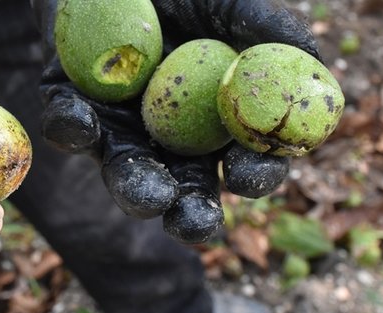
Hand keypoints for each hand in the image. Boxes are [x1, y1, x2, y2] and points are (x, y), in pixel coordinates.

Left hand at [32, 0, 314, 242]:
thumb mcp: (231, 2)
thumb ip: (269, 31)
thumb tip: (313, 65)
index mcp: (217, 120)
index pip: (244, 160)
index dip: (251, 174)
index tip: (246, 176)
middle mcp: (169, 135)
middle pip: (183, 187)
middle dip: (188, 212)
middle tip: (189, 221)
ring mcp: (118, 129)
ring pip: (125, 171)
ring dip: (134, 187)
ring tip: (147, 195)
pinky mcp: (72, 111)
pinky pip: (69, 128)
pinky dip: (73, 127)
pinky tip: (80, 118)